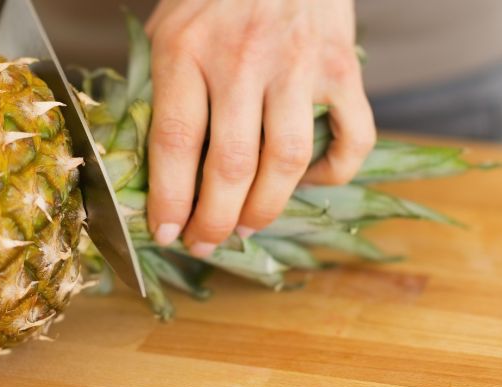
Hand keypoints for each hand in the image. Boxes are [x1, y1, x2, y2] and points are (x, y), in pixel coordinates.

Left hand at [144, 0, 374, 256]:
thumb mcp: (169, 28)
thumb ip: (161, 88)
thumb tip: (150, 165)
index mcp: (186, 50)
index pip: (175, 142)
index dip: (170, 199)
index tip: (167, 231)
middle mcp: (242, 60)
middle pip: (230, 165)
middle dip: (215, 220)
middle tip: (205, 242)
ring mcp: (297, 65)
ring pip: (286, 161)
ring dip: (265, 208)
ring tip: (246, 226)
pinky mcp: (341, 66)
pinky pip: (350, 136)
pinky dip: (334, 172)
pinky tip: (310, 182)